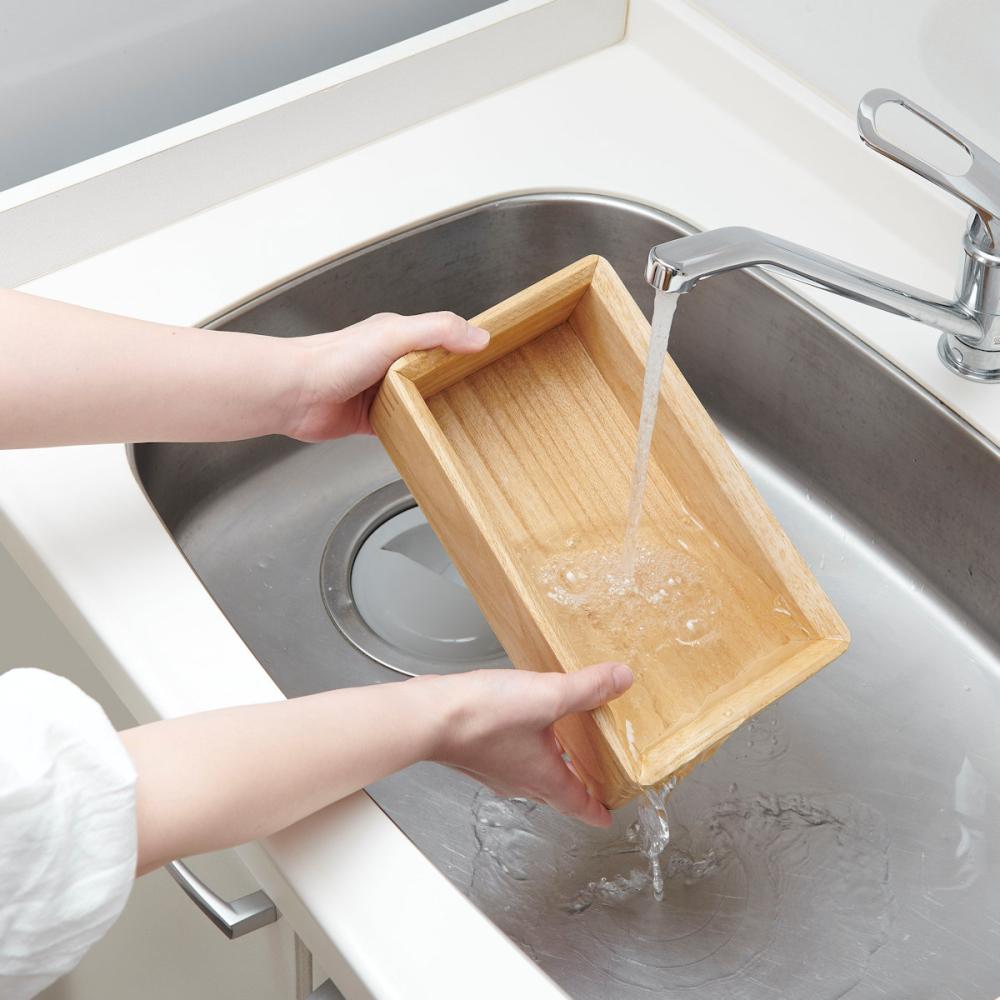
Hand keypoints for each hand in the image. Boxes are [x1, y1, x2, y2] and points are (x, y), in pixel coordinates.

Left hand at [284, 311, 488, 439]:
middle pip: (436, 371)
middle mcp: (392, 362)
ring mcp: (383, 392)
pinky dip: (417, 431)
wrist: (295, 394)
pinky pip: (404, 426)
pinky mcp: (373, 419)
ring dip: (437, 408)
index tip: (495, 357)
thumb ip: (437, 331)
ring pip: (422, 400)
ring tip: (467, 418)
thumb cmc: (334, 360)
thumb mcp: (394, 334)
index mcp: (400, 336)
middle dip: (457, 380)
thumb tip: (479, 335)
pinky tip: (432, 436)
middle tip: (488, 393)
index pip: (444, 336)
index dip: (468, 345)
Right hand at [415, 662, 633, 826]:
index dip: (597, 811)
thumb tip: (621, 679)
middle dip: (575, 785)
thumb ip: (587, 687)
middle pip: (554, 790)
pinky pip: (508, 754)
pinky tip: (521, 720)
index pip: (578, 804)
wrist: (430, 715)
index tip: (607, 816)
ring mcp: (493, 767)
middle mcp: (518, 779)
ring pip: (529, 772)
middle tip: (591, 777)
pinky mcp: (475, 751)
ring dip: (548, 762)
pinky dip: (523, 744)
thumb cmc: (482, 717)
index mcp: (542, 778)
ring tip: (560, 742)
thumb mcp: (548, 696)